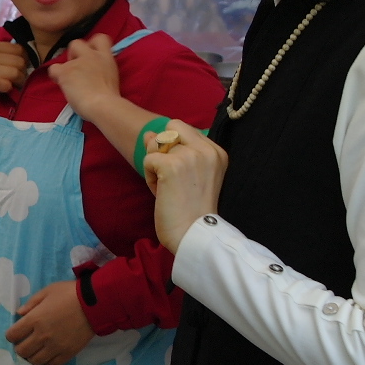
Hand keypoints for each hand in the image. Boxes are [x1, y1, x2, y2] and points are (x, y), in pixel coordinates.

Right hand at [0, 41, 27, 94]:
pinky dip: (7, 87)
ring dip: (18, 81)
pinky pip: (3, 84)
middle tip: (18, 77)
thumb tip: (8, 55)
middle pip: (20, 62)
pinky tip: (4, 88)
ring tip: (13, 85)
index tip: (21, 65)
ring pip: (15, 73)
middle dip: (23, 71)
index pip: (19, 50)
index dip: (24, 58)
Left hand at [5, 280, 95, 364]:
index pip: (12, 335)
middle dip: (20, 347)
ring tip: (37, 349)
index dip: (11, 334)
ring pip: (35, 361)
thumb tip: (19, 313)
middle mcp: (42, 336)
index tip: (16, 332)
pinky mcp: (68, 354)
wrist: (94, 304)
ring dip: (32, 356)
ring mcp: (55, 347)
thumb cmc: (68, 294)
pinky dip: (47, 361)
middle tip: (25, 342)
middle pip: (22, 352)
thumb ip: (31, 303)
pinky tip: (49, 354)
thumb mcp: (47, 291)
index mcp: (34, 319)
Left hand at [48, 34, 125, 121]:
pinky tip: (61, 85)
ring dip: (65, 68)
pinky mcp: (65, 72)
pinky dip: (55, 76)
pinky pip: (53, 69)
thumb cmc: (110, 99)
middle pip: (77, 43)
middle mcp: (91, 56)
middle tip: (78, 69)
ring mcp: (77, 63)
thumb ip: (102, 71)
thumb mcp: (112, 78)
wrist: (103, 105)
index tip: (91, 54)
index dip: (92, 44)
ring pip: (63, 59)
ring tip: (70, 82)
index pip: (100, 38)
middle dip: (74, 54)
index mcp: (106, 58)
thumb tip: (94, 75)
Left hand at [141, 125, 227, 252]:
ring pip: (156, 144)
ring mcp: (189, 155)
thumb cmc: (192, 210)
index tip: (183, 174)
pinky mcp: (171, 165)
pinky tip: (162, 193)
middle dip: (163, 150)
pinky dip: (149, 177)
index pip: (184, 129)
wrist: (194, 235)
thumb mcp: (191, 174)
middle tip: (172, 179)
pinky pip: (148, 159)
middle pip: (169, 129)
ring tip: (169, 187)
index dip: (175, 148)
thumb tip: (148, 134)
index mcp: (216, 152)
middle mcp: (206, 149)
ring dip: (156, 166)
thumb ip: (174, 150)